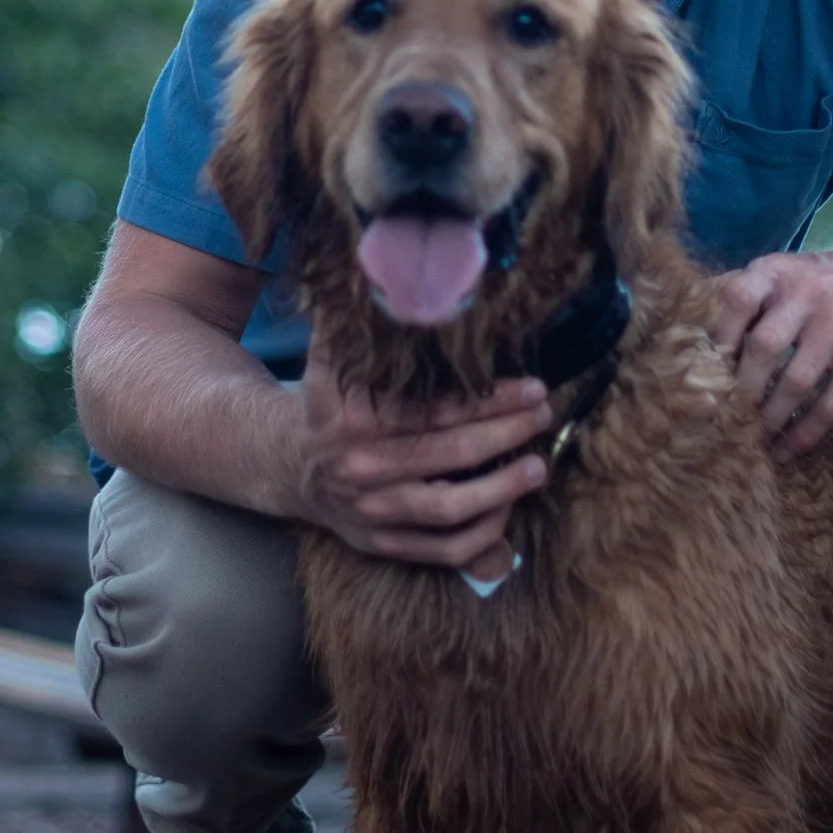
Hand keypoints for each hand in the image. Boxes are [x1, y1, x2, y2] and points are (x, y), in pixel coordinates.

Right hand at [289, 354, 551, 572]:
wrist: (290, 467)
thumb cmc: (329, 406)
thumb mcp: (331, 363)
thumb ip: (358, 329)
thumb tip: (391, 281)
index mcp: (351, 420)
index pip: (431, 410)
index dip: (486, 398)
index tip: (528, 386)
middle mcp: (360, 469)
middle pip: (447, 455)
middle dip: (505, 433)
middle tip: (542, 414)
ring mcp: (372, 513)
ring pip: (448, 509)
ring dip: (502, 490)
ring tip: (538, 467)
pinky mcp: (383, 544)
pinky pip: (442, 550)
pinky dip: (481, 535)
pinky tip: (508, 509)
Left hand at [712, 245, 832, 457]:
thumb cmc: (824, 284)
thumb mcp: (784, 274)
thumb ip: (744, 296)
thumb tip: (682, 327)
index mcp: (777, 271)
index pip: (736, 299)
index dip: (716, 338)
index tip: (700, 375)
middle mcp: (809, 290)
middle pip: (765, 346)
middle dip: (741, 391)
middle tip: (724, 420)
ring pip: (797, 381)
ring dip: (772, 419)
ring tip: (753, 441)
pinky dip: (807, 432)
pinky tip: (789, 449)